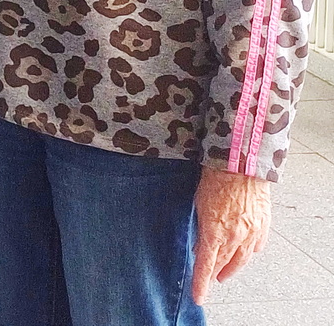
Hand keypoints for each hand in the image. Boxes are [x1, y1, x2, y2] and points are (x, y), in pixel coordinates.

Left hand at [191, 166, 270, 303]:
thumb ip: (200, 228)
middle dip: (216, 273)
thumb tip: (200, 245)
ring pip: (242, 260)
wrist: (240, 164)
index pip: (206, 266)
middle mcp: (235, 237)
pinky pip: (256, 247)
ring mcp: (251, 233)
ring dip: (232, 267)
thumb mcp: (198, 205)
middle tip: (210, 279)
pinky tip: (244, 254)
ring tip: (225, 272)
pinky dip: (248, 252)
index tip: (199, 297)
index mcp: (215, 232)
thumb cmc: (215, 180)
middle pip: (224, 264)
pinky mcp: (263, 226)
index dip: (201, 283)